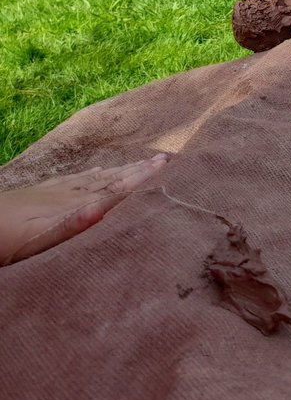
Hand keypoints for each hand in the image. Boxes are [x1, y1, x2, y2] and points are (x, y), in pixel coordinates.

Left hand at [0, 154, 172, 265]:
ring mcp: (54, 191)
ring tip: (141, 163)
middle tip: (165, 158)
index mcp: (74, 205)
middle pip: (111, 179)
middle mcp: (68, 194)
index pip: (115, 188)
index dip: (142, 177)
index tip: (166, 163)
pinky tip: (99, 170)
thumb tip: (103, 210)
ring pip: (96, 178)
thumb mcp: (38, 239)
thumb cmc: (5, 241)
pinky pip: (76, 179)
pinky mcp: (42, 192)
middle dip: (139, 170)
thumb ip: (71, 225)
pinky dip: (93, 174)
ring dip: (121, 170)